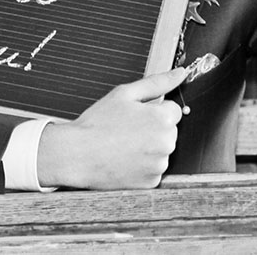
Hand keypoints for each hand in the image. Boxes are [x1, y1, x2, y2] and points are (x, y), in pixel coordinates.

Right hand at [36, 67, 186, 188]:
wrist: (76, 155)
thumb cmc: (97, 124)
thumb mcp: (125, 94)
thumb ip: (157, 82)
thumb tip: (180, 73)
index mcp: (162, 119)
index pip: (173, 110)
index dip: (153, 110)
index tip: (135, 116)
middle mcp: (166, 143)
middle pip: (169, 131)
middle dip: (153, 129)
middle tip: (126, 130)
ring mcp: (159, 165)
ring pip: (161, 151)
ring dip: (148, 148)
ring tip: (122, 146)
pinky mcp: (151, 183)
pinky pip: (153, 170)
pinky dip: (142, 166)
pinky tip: (124, 160)